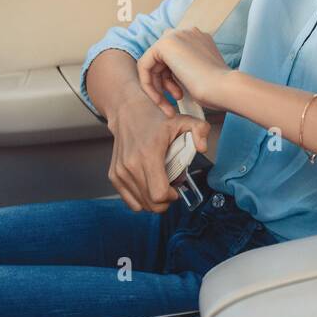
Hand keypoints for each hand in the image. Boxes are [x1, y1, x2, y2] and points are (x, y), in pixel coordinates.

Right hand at [106, 91, 210, 212]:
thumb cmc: (156, 118)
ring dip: (153, 200)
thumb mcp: (184, 120)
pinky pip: (129, 200)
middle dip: (165, 201)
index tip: (177, 188)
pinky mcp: (114, 175)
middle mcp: (131, 166)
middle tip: (171, 187)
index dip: (172, 196)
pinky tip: (149, 185)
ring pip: (140, 205)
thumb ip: (199, 130)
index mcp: (148, 155)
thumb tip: (203, 147)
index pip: (159, 194)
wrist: (128, 111)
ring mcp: (120, 172)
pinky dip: (141, 198)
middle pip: (151, 204)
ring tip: (160, 184)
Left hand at [136, 27, 232, 113]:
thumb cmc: (217, 89)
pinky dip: (148, 84)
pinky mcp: (165, 44)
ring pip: (152, 63)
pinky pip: (145, 65)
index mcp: (198, 39)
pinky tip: (159, 99)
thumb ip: (185, 69)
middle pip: (161, 59)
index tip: (178, 97)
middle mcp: (186, 32)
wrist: (224, 88)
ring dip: (157, 86)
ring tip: (170, 104)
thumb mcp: (199, 75)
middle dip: (163, 83)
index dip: (171, 80)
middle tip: (173, 101)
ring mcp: (176, 35)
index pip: (174, 57)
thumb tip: (168, 76)